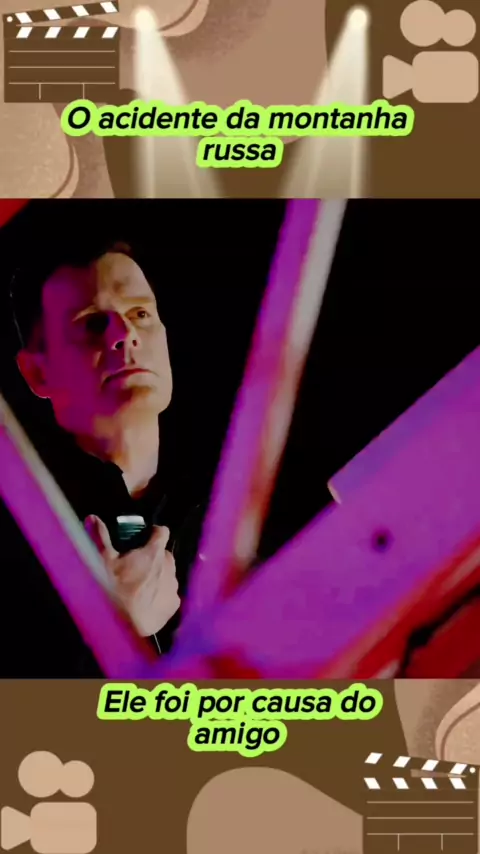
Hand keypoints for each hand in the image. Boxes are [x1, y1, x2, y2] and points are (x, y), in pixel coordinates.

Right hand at [85, 515, 179, 636]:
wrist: (123, 626)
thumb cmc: (112, 590)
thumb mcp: (103, 562)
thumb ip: (101, 537)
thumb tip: (93, 517)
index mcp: (154, 553)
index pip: (162, 532)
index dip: (154, 533)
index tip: (146, 537)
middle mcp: (169, 567)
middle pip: (164, 556)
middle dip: (154, 558)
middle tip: (137, 567)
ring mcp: (173, 586)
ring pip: (168, 575)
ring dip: (158, 576)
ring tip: (140, 587)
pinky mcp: (174, 604)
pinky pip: (169, 594)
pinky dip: (161, 595)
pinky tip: (147, 602)